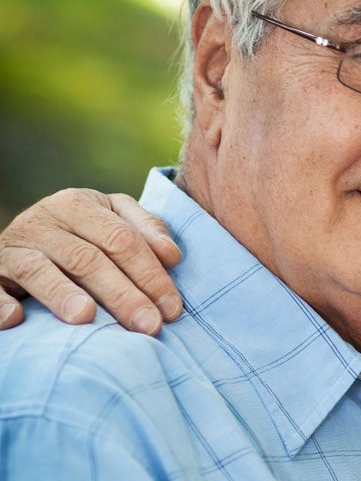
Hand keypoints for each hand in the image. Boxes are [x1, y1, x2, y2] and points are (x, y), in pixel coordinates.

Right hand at [0, 189, 182, 334]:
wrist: (21, 238)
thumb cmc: (81, 234)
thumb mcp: (112, 220)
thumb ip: (145, 231)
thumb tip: (173, 257)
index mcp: (80, 204)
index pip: (122, 239)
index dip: (151, 274)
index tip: (172, 308)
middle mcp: (44, 219)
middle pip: (88, 258)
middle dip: (123, 294)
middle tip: (148, 326)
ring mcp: (13, 245)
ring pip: (40, 269)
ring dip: (62, 294)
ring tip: (86, 319)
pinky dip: (1, 303)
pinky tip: (16, 319)